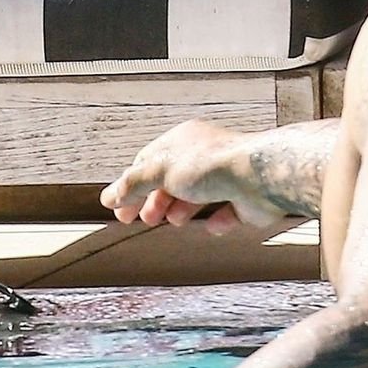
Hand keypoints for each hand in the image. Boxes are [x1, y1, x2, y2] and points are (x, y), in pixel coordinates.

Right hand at [101, 120, 283, 233]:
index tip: (120, 209)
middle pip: (172, 180)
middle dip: (156, 201)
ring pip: (198, 196)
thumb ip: (132, 184)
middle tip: (146, 219)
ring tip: (175, 219)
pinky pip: (228, 212)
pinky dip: (218, 220)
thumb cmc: (213, 164)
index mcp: (183, 141)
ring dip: (182, 210)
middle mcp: (205, 156)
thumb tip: (108, 196)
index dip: (132, 186)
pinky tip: (211, 226)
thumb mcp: (159, 171)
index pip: (150, 161)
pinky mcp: (246, 199)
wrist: (258, 176)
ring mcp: (226, 177)